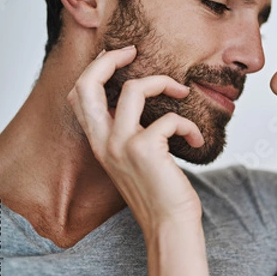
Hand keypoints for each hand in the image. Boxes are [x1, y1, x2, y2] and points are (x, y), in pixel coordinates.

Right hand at [68, 46, 205, 231]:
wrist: (170, 225)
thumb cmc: (159, 192)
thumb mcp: (136, 159)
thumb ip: (131, 133)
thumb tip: (145, 104)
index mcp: (100, 143)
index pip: (79, 96)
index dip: (94, 69)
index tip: (119, 57)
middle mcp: (104, 142)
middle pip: (88, 84)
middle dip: (110, 59)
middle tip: (134, 51)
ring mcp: (122, 145)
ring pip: (134, 89)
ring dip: (164, 83)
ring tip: (182, 93)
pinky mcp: (145, 149)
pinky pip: (170, 118)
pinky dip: (189, 126)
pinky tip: (197, 140)